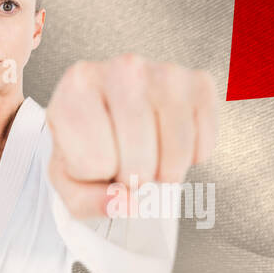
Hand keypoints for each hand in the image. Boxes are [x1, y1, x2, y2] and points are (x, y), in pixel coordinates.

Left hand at [46, 53, 218, 217]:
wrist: (111, 116)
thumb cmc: (87, 146)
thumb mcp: (70, 182)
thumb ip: (90, 202)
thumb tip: (127, 203)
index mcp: (78, 86)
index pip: (95, 162)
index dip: (95, 176)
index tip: (93, 159)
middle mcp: (124, 69)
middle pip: (138, 161)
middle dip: (133, 179)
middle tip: (125, 164)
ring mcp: (166, 73)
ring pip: (176, 154)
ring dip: (165, 171)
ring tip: (148, 156)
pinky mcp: (200, 84)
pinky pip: (203, 145)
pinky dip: (190, 158)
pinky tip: (169, 143)